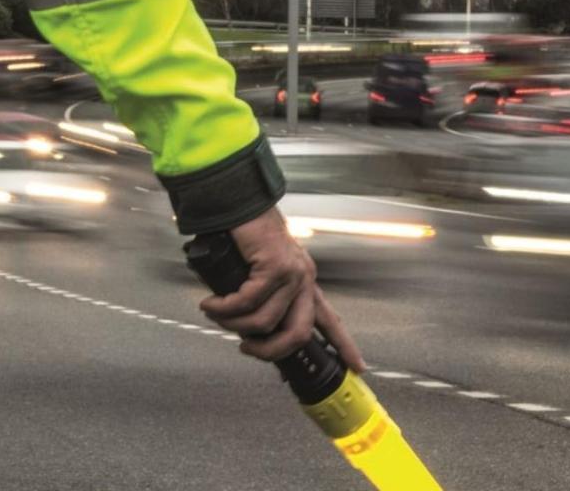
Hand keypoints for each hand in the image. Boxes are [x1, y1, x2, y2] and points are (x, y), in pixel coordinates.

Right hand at [198, 207, 365, 370]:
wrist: (239, 201)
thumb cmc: (245, 233)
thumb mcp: (259, 270)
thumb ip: (261, 296)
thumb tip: (247, 327)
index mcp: (304, 281)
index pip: (329, 319)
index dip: (344, 345)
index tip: (358, 367)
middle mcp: (303, 278)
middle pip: (297, 334)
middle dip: (269, 351)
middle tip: (247, 348)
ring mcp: (291, 273)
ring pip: (265, 321)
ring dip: (234, 325)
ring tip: (215, 316)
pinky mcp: (274, 266)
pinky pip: (247, 302)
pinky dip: (224, 308)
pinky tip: (211, 304)